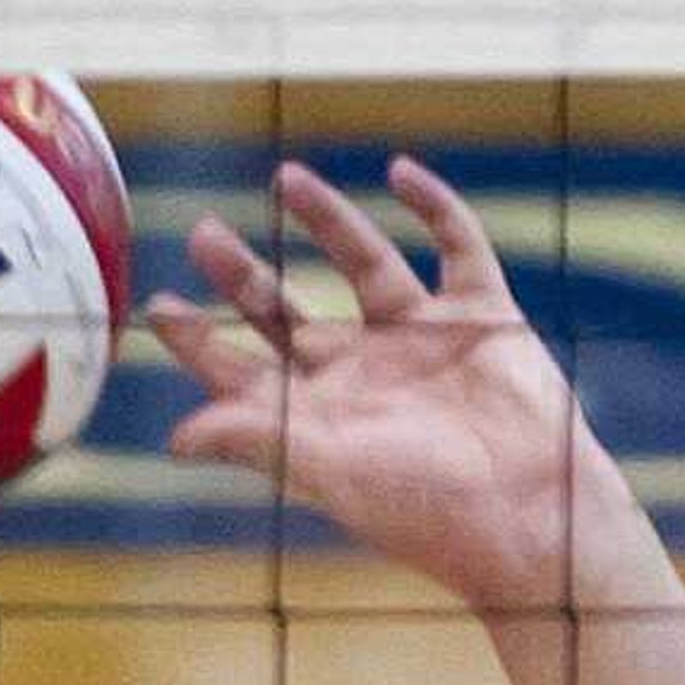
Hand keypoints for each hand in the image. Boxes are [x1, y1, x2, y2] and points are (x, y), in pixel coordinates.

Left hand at [148, 156, 630, 611]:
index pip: (239, 369)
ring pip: (363, 262)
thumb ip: (255, 439)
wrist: (526, 513)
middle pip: (285, 310)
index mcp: (313, 413)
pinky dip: (435, 207)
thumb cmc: (421, 507)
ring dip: (327, 219)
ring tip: (286, 176)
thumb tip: (175, 440)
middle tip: (203, 234)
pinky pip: (458, 246)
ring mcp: (419, 338)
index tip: (158, 304)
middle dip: (244, 274)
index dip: (198, 339)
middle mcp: (358, 370)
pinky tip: (401, 171)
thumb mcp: (328, 470)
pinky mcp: (482, 317)